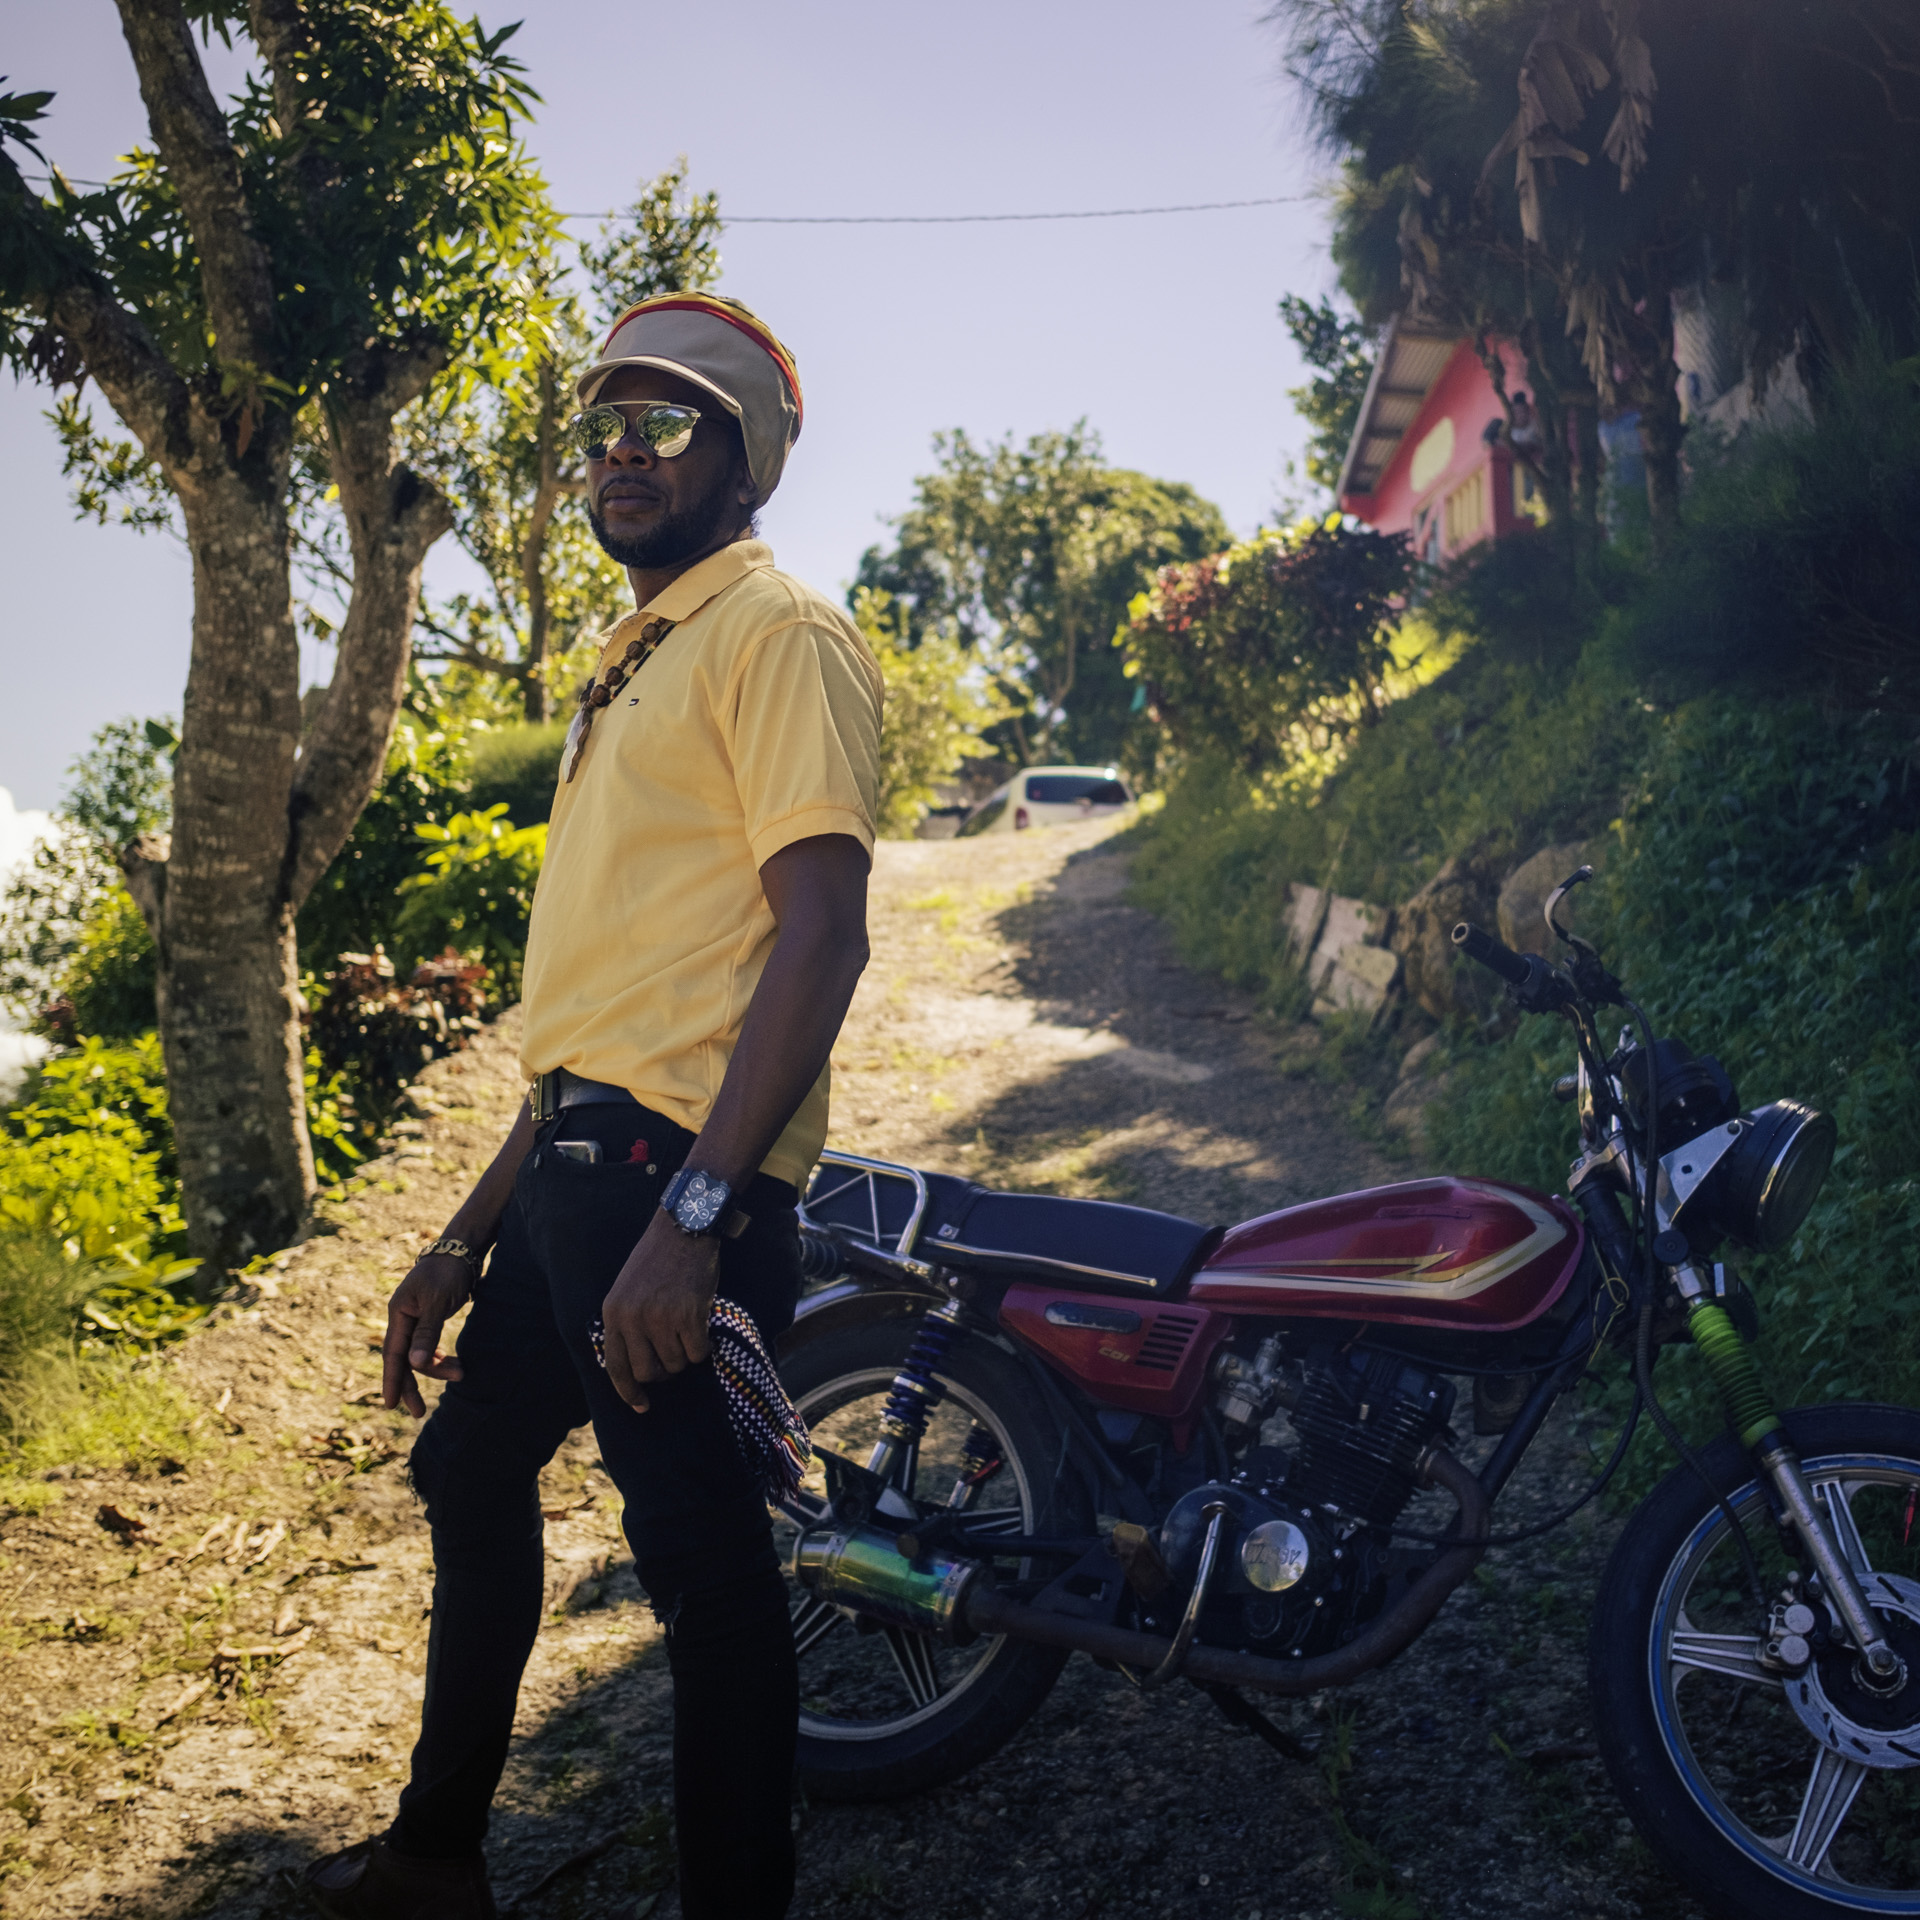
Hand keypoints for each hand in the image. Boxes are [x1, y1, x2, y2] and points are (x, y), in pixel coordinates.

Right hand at [382, 1254, 474, 1417]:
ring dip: (437, 1368)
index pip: (393, 1354)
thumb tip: (415, 1364)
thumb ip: (427, 1333)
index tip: (391, 1404)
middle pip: (403, 1359)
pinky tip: (453, 1365)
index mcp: (399, 1313)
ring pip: (419, 1354)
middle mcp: (403, 1318)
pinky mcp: (430, 1319)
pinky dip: (439, 1358)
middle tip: (419, 1413)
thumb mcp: (438, 1301)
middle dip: (412, 1385)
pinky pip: (428, 1347)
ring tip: (462, 1374)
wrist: (461, 1250)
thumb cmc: (449, 1272)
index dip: (391, 1380)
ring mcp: (416, 1319)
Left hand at [599, 1211, 719, 1412]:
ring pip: (676, 1364)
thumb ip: (627, 1324)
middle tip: (674, 1356)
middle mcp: (633, 1319)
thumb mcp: (627, 1290)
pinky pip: (698, 1353)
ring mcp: (661, 1318)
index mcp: (613, 1313)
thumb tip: (639, 1368)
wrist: (684, 1228)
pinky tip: (702, 1324)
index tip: (642, 1406)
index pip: (615, 1367)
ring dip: (685, 1354)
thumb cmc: (658, 1259)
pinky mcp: (689, 1316)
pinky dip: (703, 1346)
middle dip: (664, 1372)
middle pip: (648, 1372)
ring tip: (688, 1329)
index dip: (628, 1392)